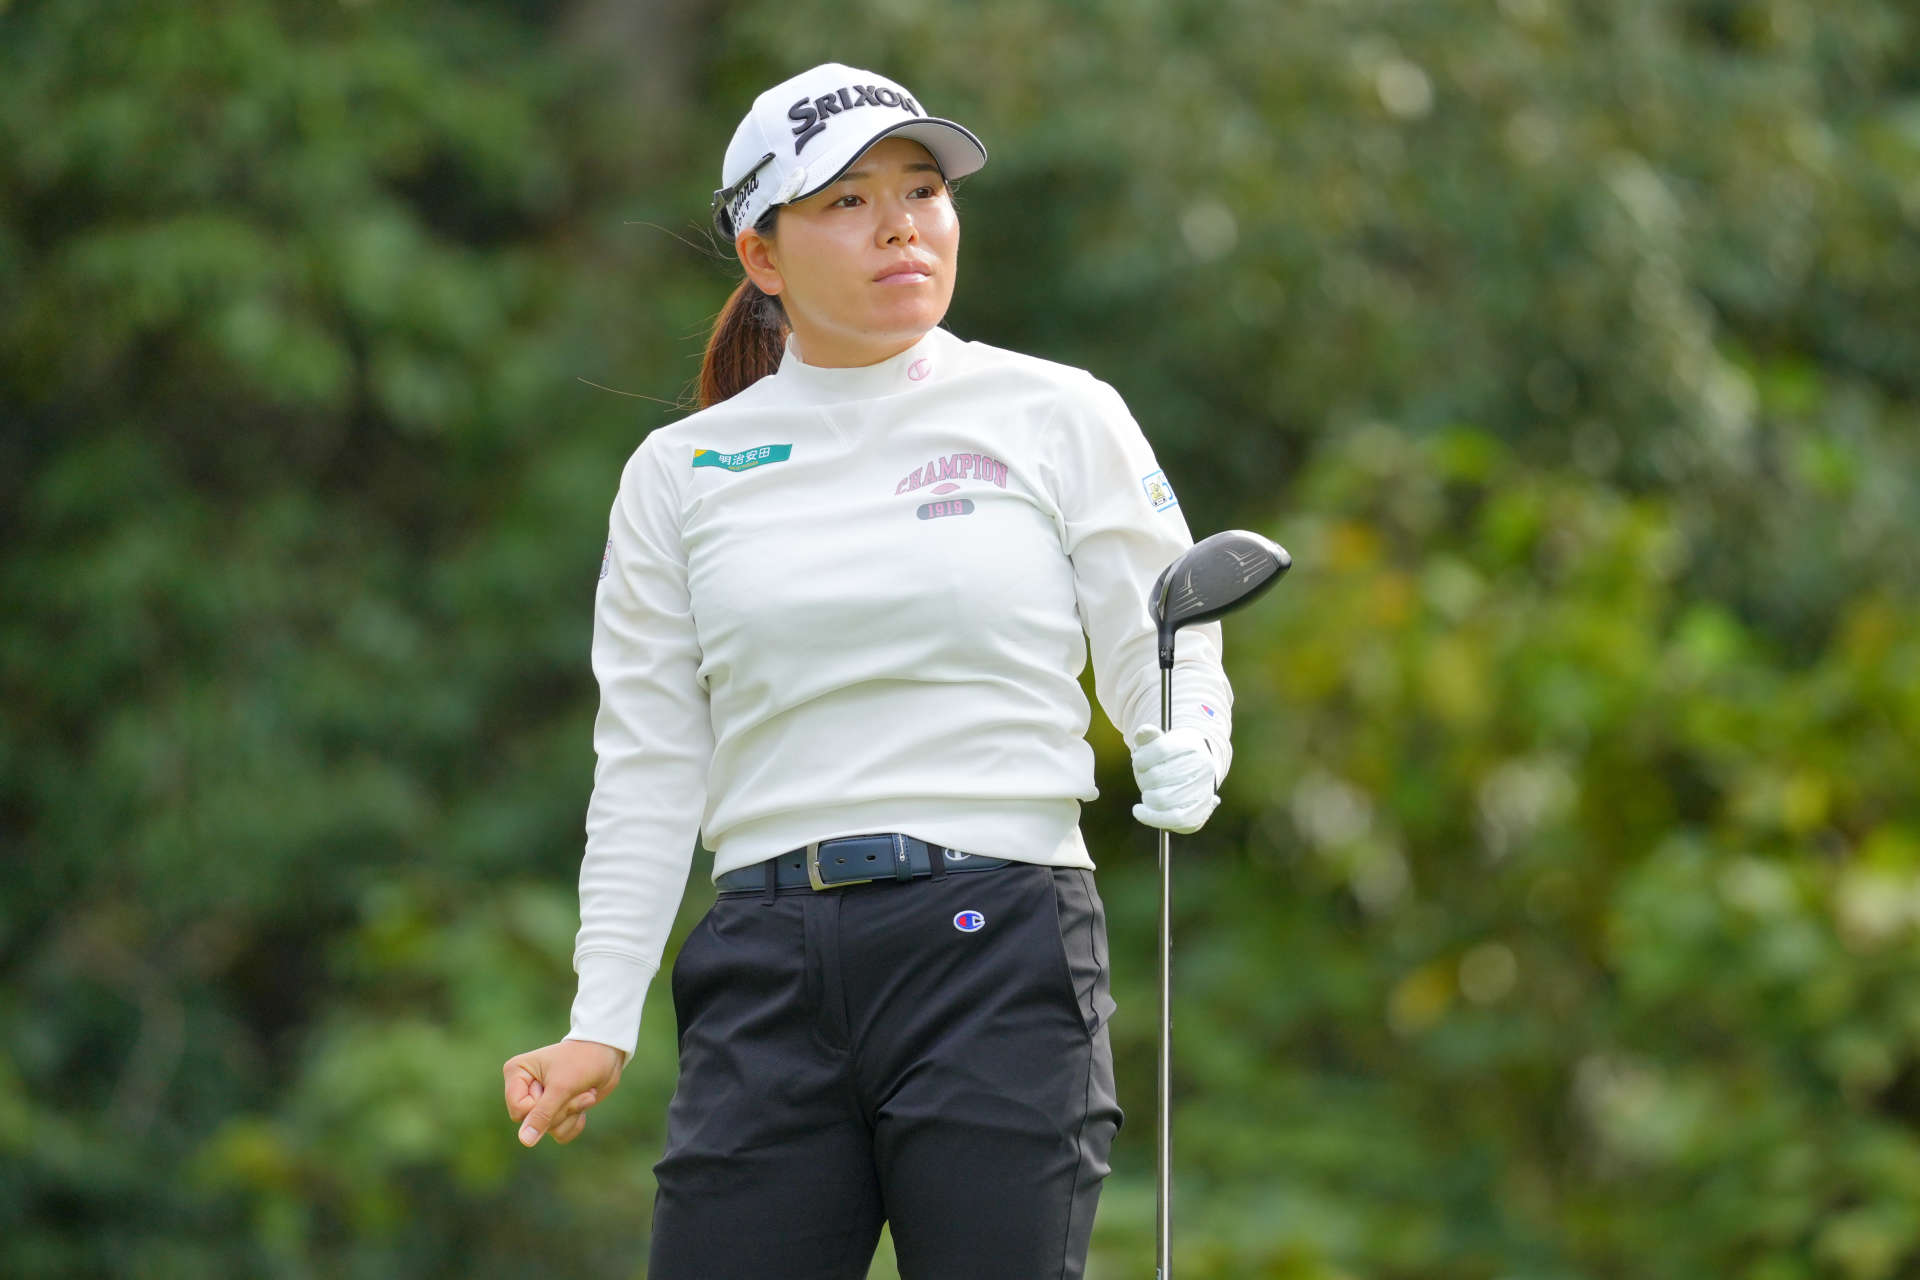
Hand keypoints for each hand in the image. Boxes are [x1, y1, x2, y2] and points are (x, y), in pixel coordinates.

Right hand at [502, 1038, 624, 1147]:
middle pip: (532, 1123)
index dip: (541, 1107)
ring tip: (583, 1092)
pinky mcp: (555, 1112)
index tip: (557, 1087)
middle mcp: (523, 1088)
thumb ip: (542, 1115)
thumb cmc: (583, 1061)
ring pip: (548, 1130)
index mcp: (516, 1072)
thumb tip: (525, 1141)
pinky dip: (576, 1122)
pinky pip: (560, 1134)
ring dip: (572, 1113)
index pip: (519, 1111)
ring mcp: (539, 1101)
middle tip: (575, 1088)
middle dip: (561, 1109)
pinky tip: (584, 1102)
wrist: (608, 1053)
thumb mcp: (562, 1087)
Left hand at [1128, 724, 1220, 833]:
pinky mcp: (1199, 813)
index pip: (1160, 750)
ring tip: (1149, 792)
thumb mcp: (1161, 742)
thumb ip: (1149, 737)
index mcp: (1193, 746)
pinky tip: (1139, 811)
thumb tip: (1143, 731)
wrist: (1196, 775)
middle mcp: (1203, 768)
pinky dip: (1151, 817)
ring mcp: (1203, 791)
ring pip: (1161, 799)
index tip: (1138, 761)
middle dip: (1144, 778)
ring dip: (1147, 796)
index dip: (1142, 758)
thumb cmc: (1171, 758)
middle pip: (1156, 776)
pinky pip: (1173, 819)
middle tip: (1145, 778)